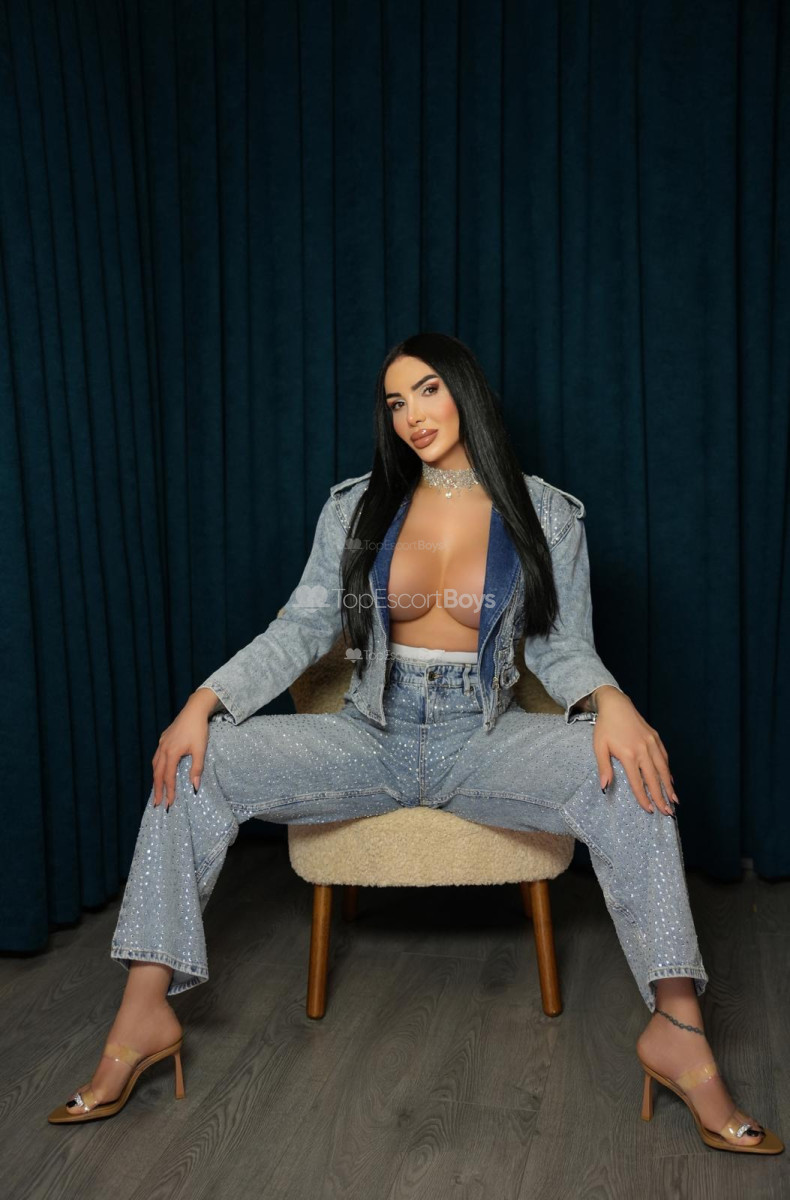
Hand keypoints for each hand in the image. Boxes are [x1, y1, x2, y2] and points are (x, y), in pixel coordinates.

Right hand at [151, 695, 211, 807]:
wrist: (194, 710)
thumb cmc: (199, 729)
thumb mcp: (200, 750)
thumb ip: (197, 768)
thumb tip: (195, 787)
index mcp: (172, 753)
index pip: (168, 777)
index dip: (169, 791)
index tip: (169, 803)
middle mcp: (163, 749)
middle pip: (157, 773)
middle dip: (157, 789)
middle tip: (157, 803)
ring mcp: (162, 743)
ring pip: (155, 765)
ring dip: (155, 778)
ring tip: (157, 790)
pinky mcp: (163, 738)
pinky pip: (157, 756)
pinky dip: (157, 767)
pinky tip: (160, 770)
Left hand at [591, 688, 678, 815]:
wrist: (616, 705)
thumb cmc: (605, 727)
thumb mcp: (599, 747)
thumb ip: (603, 767)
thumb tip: (604, 787)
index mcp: (628, 754)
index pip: (637, 782)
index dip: (644, 797)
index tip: (649, 810)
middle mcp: (643, 750)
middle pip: (654, 778)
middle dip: (661, 797)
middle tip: (667, 812)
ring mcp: (652, 743)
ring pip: (663, 769)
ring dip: (669, 786)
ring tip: (674, 800)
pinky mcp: (656, 738)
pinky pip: (664, 757)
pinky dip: (668, 770)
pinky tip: (670, 780)